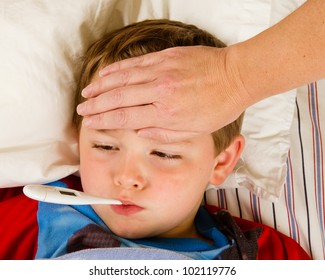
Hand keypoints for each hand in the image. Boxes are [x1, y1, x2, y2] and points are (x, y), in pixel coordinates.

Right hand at [77, 45, 251, 141]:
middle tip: (82, 108)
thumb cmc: (218, 107)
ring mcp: (161, 71)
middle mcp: (159, 92)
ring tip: (87, 92)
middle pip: (118, 98)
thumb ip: (163, 134)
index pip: (125, 118)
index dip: (104, 120)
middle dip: (96, 104)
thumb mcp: (193, 132)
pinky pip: (135, 63)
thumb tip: (139, 133)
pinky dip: (117, 69)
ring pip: (122, 78)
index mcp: (166, 114)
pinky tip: (106, 74)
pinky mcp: (165, 57)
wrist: (236, 77)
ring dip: (101, 86)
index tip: (90, 122)